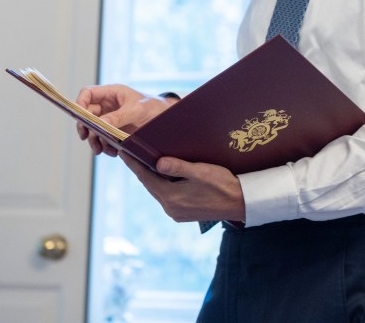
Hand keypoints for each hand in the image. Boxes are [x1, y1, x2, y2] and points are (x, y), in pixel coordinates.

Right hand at [75, 84, 174, 155]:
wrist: (168, 121)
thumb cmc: (155, 107)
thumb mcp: (138, 110)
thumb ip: (119, 116)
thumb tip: (100, 123)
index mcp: (112, 93)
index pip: (88, 93)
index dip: (80, 103)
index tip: (81, 117)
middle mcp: (108, 105)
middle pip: (86, 114)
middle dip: (86, 127)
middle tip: (88, 138)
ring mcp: (110, 119)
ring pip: (92, 129)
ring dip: (94, 140)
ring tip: (101, 150)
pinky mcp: (115, 131)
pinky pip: (103, 139)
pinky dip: (104, 146)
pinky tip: (112, 152)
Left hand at [120, 153, 245, 222]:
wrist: (242, 203)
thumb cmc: (224, 184)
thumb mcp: (201, 171)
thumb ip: (178, 167)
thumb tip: (157, 163)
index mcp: (171, 197)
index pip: (146, 177)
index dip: (133, 164)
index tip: (123, 151)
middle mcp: (170, 208)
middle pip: (150, 184)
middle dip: (142, 169)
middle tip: (133, 153)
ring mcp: (176, 213)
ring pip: (159, 191)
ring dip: (154, 178)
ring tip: (148, 163)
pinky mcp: (184, 214)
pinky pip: (168, 197)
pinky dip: (164, 185)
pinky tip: (166, 176)